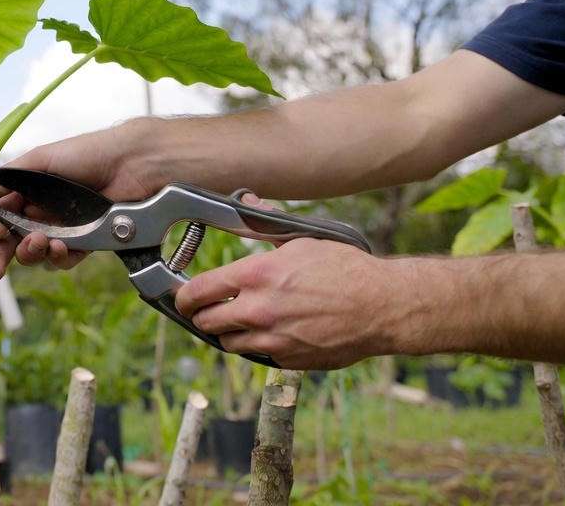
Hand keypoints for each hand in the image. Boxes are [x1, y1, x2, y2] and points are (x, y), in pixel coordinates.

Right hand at [0, 117, 166, 280]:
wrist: (131, 164)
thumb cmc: (86, 154)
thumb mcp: (40, 161)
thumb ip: (6, 180)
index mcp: (28, 191)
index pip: (0, 216)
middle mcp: (42, 212)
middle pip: (12, 242)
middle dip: (0, 257)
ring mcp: (63, 229)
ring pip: (35, 254)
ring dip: (31, 253)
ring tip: (39, 242)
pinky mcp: (85, 244)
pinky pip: (64, 260)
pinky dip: (59, 258)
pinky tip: (63, 248)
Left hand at [174, 236, 406, 369]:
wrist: (382, 307)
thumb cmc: (345, 270)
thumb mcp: (301, 239)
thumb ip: (264, 225)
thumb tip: (248, 202)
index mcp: (257, 276)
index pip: (198, 291)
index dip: (183, 296)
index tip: (181, 297)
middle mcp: (259, 311)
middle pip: (206, 322)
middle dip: (202, 315)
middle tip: (207, 309)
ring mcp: (272, 340)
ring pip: (227, 343)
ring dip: (227, 333)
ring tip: (238, 320)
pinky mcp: (287, 361)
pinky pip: (256, 356)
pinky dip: (255, 346)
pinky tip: (267, 332)